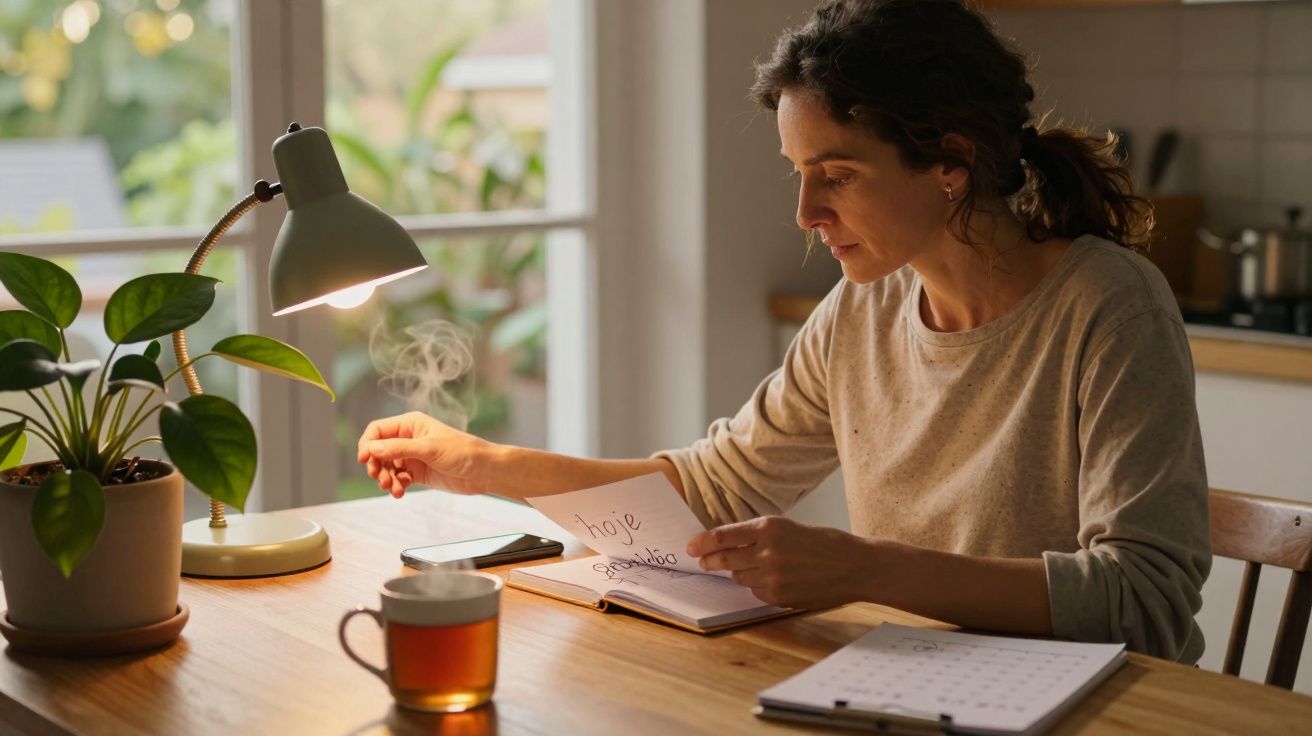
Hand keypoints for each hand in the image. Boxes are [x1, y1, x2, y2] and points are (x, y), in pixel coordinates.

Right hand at [357, 411, 497, 497]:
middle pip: (378, 450)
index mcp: (410, 424)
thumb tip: (372, 449)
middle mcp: (408, 438)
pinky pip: (397, 478)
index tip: (365, 460)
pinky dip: (395, 485)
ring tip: (394, 488)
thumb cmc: (462, 452)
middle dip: (376, 465)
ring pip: (386, 467)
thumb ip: (399, 448)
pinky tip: (400, 492)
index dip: (367, 444)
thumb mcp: (429, 449)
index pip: (377, 430)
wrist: (484, 471)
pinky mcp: (417, 472)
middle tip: (381, 479)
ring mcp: (412, 456)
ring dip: (385, 478)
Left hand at [686, 516, 872, 609]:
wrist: (855, 566)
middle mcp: (767, 550)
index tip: (691, 546)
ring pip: (740, 577)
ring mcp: (772, 575)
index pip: (724, 535)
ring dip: (741, 573)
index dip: (703, 542)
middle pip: (725, 559)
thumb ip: (759, 535)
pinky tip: (775, 580)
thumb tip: (728, 543)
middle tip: (703, 562)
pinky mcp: (779, 595)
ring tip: (757, 567)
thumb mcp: (789, 528)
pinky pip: (756, 592)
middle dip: (711, 561)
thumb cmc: (824, 543)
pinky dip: (759, 587)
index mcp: (769, 527)